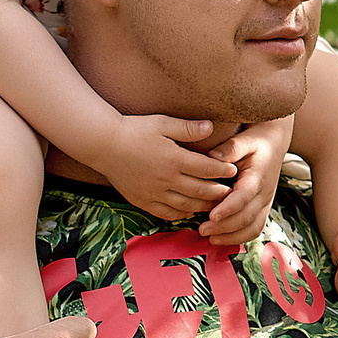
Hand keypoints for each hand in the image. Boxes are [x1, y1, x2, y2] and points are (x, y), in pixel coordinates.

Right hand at [91, 113, 236, 221]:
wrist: (103, 144)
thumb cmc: (134, 130)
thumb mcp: (163, 123)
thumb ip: (188, 128)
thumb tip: (212, 127)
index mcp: (174, 159)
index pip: (207, 169)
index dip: (223, 171)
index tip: (233, 171)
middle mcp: (165, 179)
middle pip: (200, 190)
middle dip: (218, 192)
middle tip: (232, 192)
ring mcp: (153, 193)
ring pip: (186, 205)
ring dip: (203, 206)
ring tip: (216, 204)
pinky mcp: (142, 200)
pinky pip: (166, 213)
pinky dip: (181, 214)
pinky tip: (189, 211)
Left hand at [198, 122, 286, 249]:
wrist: (275, 142)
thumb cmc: (257, 140)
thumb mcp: (246, 138)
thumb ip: (231, 148)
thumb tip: (213, 157)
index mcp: (258, 176)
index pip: (245, 196)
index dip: (229, 208)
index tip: (212, 216)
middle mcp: (264, 193)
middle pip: (247, 217)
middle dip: (224, 227)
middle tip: (202, 229)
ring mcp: (265, 203)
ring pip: (252, 228)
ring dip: (231, 236)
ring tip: (210, 238)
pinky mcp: (262, 208)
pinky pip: (254, 229)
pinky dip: (238, 238)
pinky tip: (220, 238)